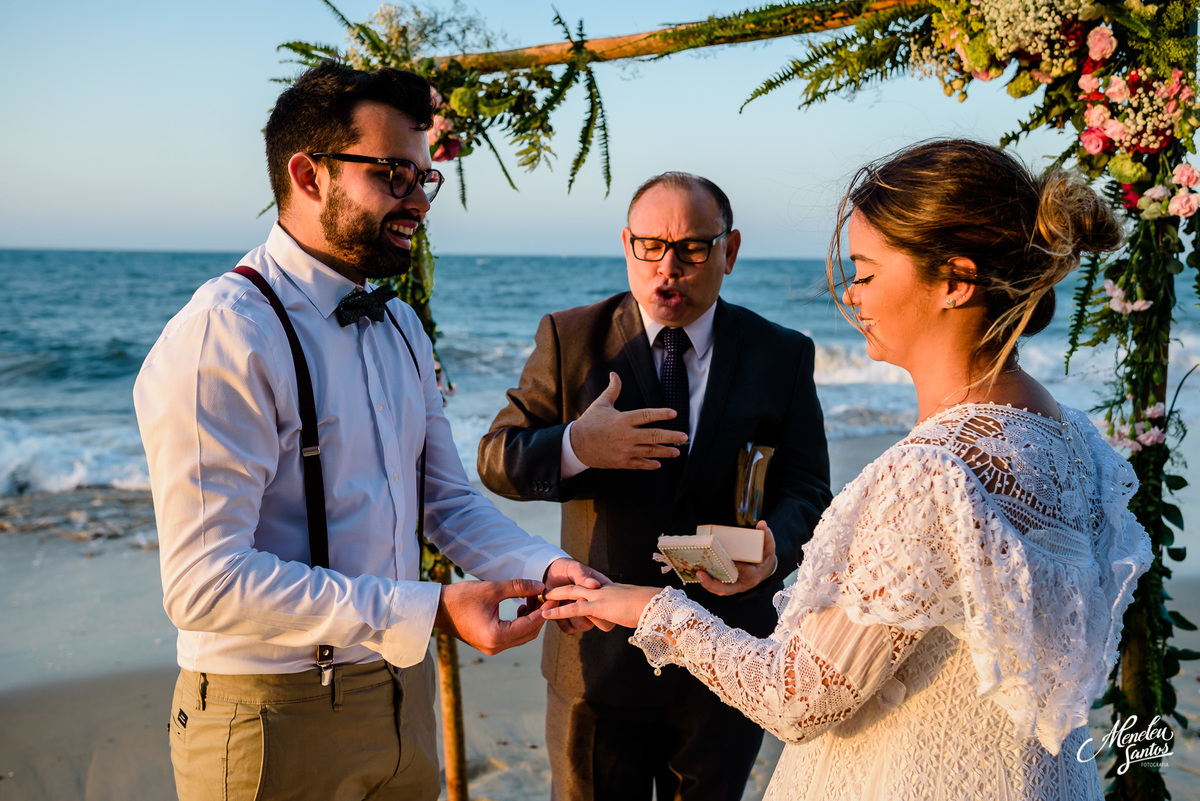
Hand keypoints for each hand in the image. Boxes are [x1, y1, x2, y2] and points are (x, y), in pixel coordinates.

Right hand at [435, 579, 546, 654]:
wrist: (437, 609)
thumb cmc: (461, 597)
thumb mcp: (492, 589)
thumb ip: (518, 587)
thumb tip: (541, 586)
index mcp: (497, 636)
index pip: (530, 624)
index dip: (544, 610)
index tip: (553, 596)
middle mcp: (496, 647)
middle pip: (529, 633)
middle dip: (539, 615)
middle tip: (544, 596)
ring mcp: (492, 648)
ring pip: (522, 636)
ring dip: (531, 619)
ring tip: (532, 598)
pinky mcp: (489, 644)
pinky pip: (512, 636)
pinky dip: (521, 623)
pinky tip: (521, 607)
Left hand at [537, 558, 614, 633]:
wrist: (550, 573)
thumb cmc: (565, 568)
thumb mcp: (574, 568)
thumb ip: (582, 576)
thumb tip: (594, 585)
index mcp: (601, 589)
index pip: (608, 603)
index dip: (597, 605)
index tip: (580, 597)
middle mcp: (595, 604)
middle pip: (599, 619)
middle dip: (582, 613)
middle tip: (566, 601)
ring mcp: (584, 614)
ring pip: (584, 626)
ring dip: (570, 617)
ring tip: (556, 602)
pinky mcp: (571, 621)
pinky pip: (569, 628)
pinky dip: (560, 620)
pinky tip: (552, 608)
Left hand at [541, 583, 662, 629]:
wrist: (655, 603)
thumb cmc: (646, 606)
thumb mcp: (628, 605)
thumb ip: (617, 606)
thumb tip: (618, 615)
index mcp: (608, 588)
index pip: (586, 588)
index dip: (571, 592)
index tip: (560, 596)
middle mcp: (601, 589)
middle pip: (573, 588)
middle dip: (556, 593)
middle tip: (544, 596)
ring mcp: (599, 597)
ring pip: (571, 597)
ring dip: (558, 604)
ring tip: (547, 607)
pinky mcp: (598, 606)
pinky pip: (574, 608)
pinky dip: (559, 611)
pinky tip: (546, 614)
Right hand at [570, 373, 687, 469]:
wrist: (576, 445)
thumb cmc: (590, 422)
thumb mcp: (601, 404)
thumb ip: (612, 389)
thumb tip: (614, 374)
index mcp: (622, 419)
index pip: (646, 415)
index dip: (661, 414)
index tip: (674, 413)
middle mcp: (625, 436)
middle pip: (653, 436)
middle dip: (671, 436)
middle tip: (684, 437)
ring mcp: (624, 450)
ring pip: (649, 451)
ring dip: (665, 451)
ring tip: (677, 451)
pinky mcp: (621, 461)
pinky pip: (639, 464)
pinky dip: (650, 464)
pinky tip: (658, 463)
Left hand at [697, 520, 778, 596]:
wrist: (765, 569)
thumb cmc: (765, 557)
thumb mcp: (768, 546)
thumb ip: (765, 535)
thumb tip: (762, 524)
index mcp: (753, 575)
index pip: (741, 572)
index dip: (732, 567)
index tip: (724, 559)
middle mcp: (743, 584)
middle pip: (727, 588)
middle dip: (713, 583)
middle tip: (701, 573)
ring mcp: (735, 586)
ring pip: (720, 590)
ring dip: (708, 584)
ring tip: (697, 573)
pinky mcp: (729, 585)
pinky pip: (717, 586)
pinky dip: (708, 581)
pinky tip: (698, 572)